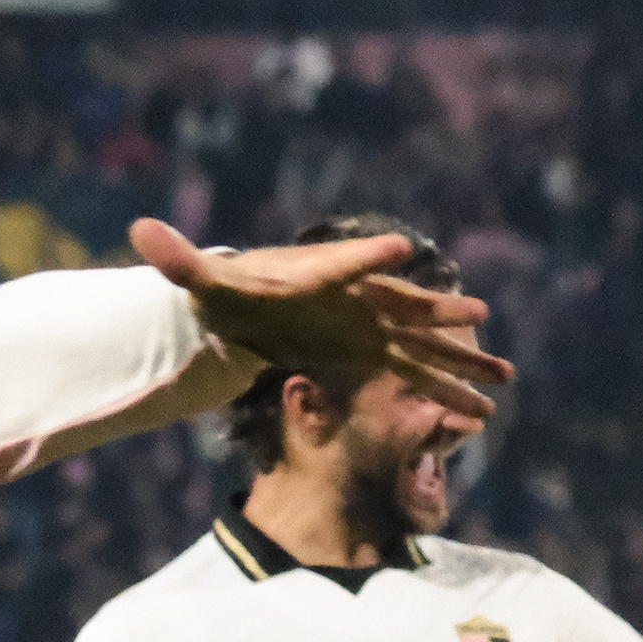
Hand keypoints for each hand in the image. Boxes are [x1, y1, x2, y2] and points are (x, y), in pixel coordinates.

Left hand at [128, 217, 512, 428]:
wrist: (244, 307)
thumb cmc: (228, 289)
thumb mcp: (201, 279)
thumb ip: (177, 258)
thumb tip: (138, 228)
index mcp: (318, 277)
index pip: (343, 264)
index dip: (366, 257)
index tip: (398, 249)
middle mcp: (355, 300)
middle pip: (402, 306)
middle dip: (439, 312)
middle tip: (479, 314)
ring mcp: (369, 330)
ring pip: (422, 347)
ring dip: (460, 363)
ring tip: (504, 380)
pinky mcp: (370, 357)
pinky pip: (414, 377)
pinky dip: (445, 393)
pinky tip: (480, 413)